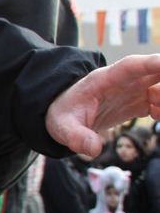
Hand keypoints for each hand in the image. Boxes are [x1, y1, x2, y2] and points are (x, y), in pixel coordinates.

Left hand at [45, 55, 159, 156]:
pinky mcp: (137, 103)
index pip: (130, 66)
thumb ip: (77, 137)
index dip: (150, 63)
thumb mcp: (64, 127)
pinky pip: (158, 102)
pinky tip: (156, 116)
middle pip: (152, 72)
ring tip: (154, 113)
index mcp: (104, 80)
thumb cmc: (63, 115)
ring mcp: (132, 91)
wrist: (64, 116)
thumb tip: (94, 149)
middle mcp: (122, 81)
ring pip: (158, 86)